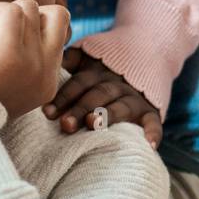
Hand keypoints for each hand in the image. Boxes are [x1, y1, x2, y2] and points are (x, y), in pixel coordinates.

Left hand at [0, 0, 69, 123]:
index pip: (59, 32)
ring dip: (2, 13)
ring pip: (29, 6)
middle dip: (27, 13)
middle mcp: (45, 74)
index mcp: (46, 83)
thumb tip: (24, 18)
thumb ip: (25, 59)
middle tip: (0, 34)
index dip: (33, 26)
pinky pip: (11, 11)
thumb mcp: (7, 82)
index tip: (4, 42)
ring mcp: (29, 63)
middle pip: (58, 15)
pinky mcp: (8, 53)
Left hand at [43, 48, 163, 148]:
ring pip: (120, 106)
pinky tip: (149, 145)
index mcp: (96, 72)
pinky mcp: (150, 110)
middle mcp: (115, 84)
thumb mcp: (86, 56)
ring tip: (93, 124)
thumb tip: (45, 63)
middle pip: (96, 95)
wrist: (145, 54)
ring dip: (108, 115)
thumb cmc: (102, 66)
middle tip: (65, 124)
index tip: (47, 112)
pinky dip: (153, 132)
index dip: (63, 97)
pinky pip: (153, 121)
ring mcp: (134, 97)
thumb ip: (68, 60)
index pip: (78, 83)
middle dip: (80, 109)